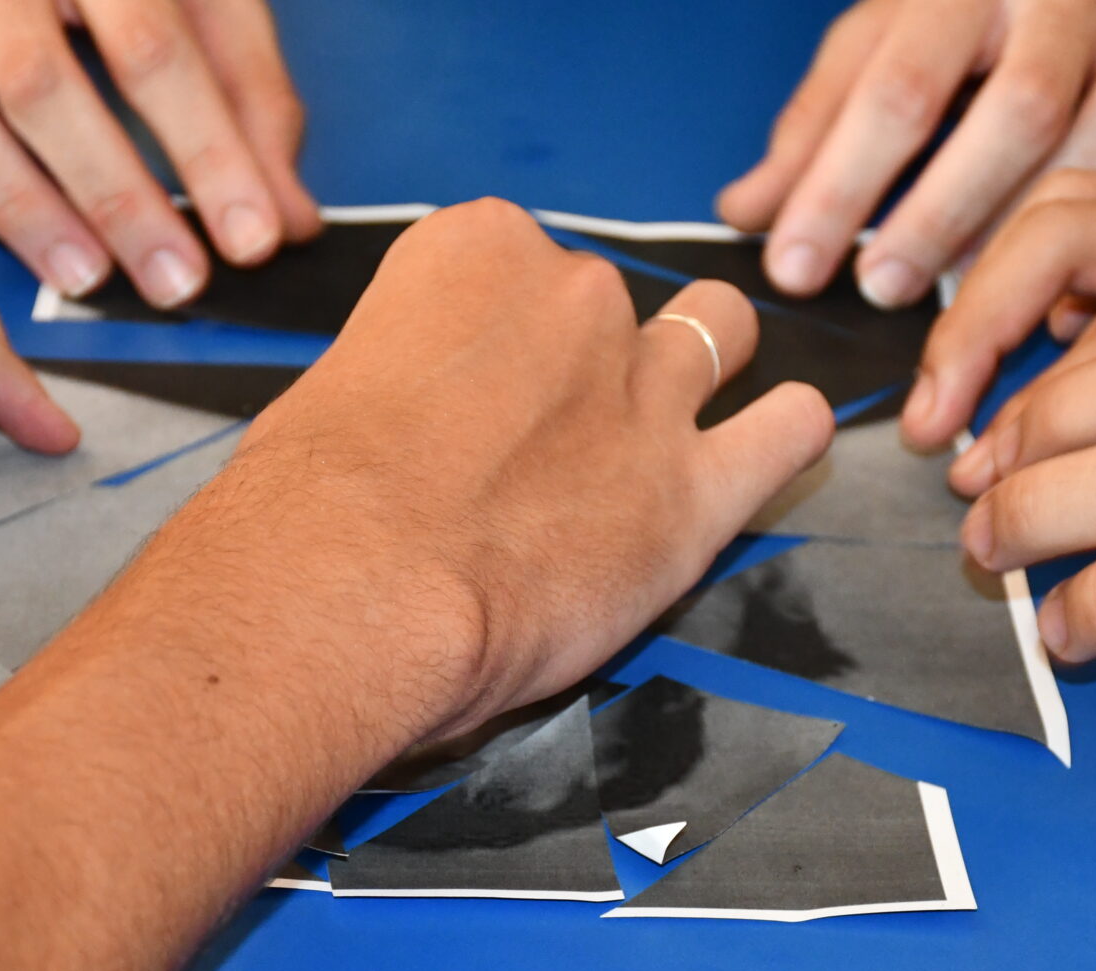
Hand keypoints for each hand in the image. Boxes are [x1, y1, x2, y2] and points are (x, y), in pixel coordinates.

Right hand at [0, 0, 319, 307]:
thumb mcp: (214, 8)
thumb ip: (255, 109)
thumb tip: (286, 224)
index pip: (153, 49)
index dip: (208, 155)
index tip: (252, 241)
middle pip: (38, 83)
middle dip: (115, 199)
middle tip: (174, 284)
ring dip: (18, 206)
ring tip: (87, 276)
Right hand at [223, 198, 835, 738]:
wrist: (346, 594)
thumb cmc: (305, 508)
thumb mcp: (336, 391)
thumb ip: (413, 378)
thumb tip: (424, 423)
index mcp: (477, 250)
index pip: (518, 262)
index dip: (503, 337)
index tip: (479, 394)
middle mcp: (574, 297)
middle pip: (612, 302)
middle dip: (592, 357)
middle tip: (550, 439)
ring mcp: (645, 388)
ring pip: (722, 331)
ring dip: (702, 367)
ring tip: (663, 428)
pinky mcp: (694, 492)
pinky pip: (790, 430)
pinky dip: (787, 437)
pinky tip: (763, 455)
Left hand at [718, 0, 1095, 305]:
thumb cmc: (986, 1)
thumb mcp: (887, 32)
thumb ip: (819, 123)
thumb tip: (746, 212)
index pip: (899, 87)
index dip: (841, 187)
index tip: (796, 268)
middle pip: (1016, 113)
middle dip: (941, 216)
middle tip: (882, 291)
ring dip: (1034, 232)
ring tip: (969, 300)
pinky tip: (1080, 285)